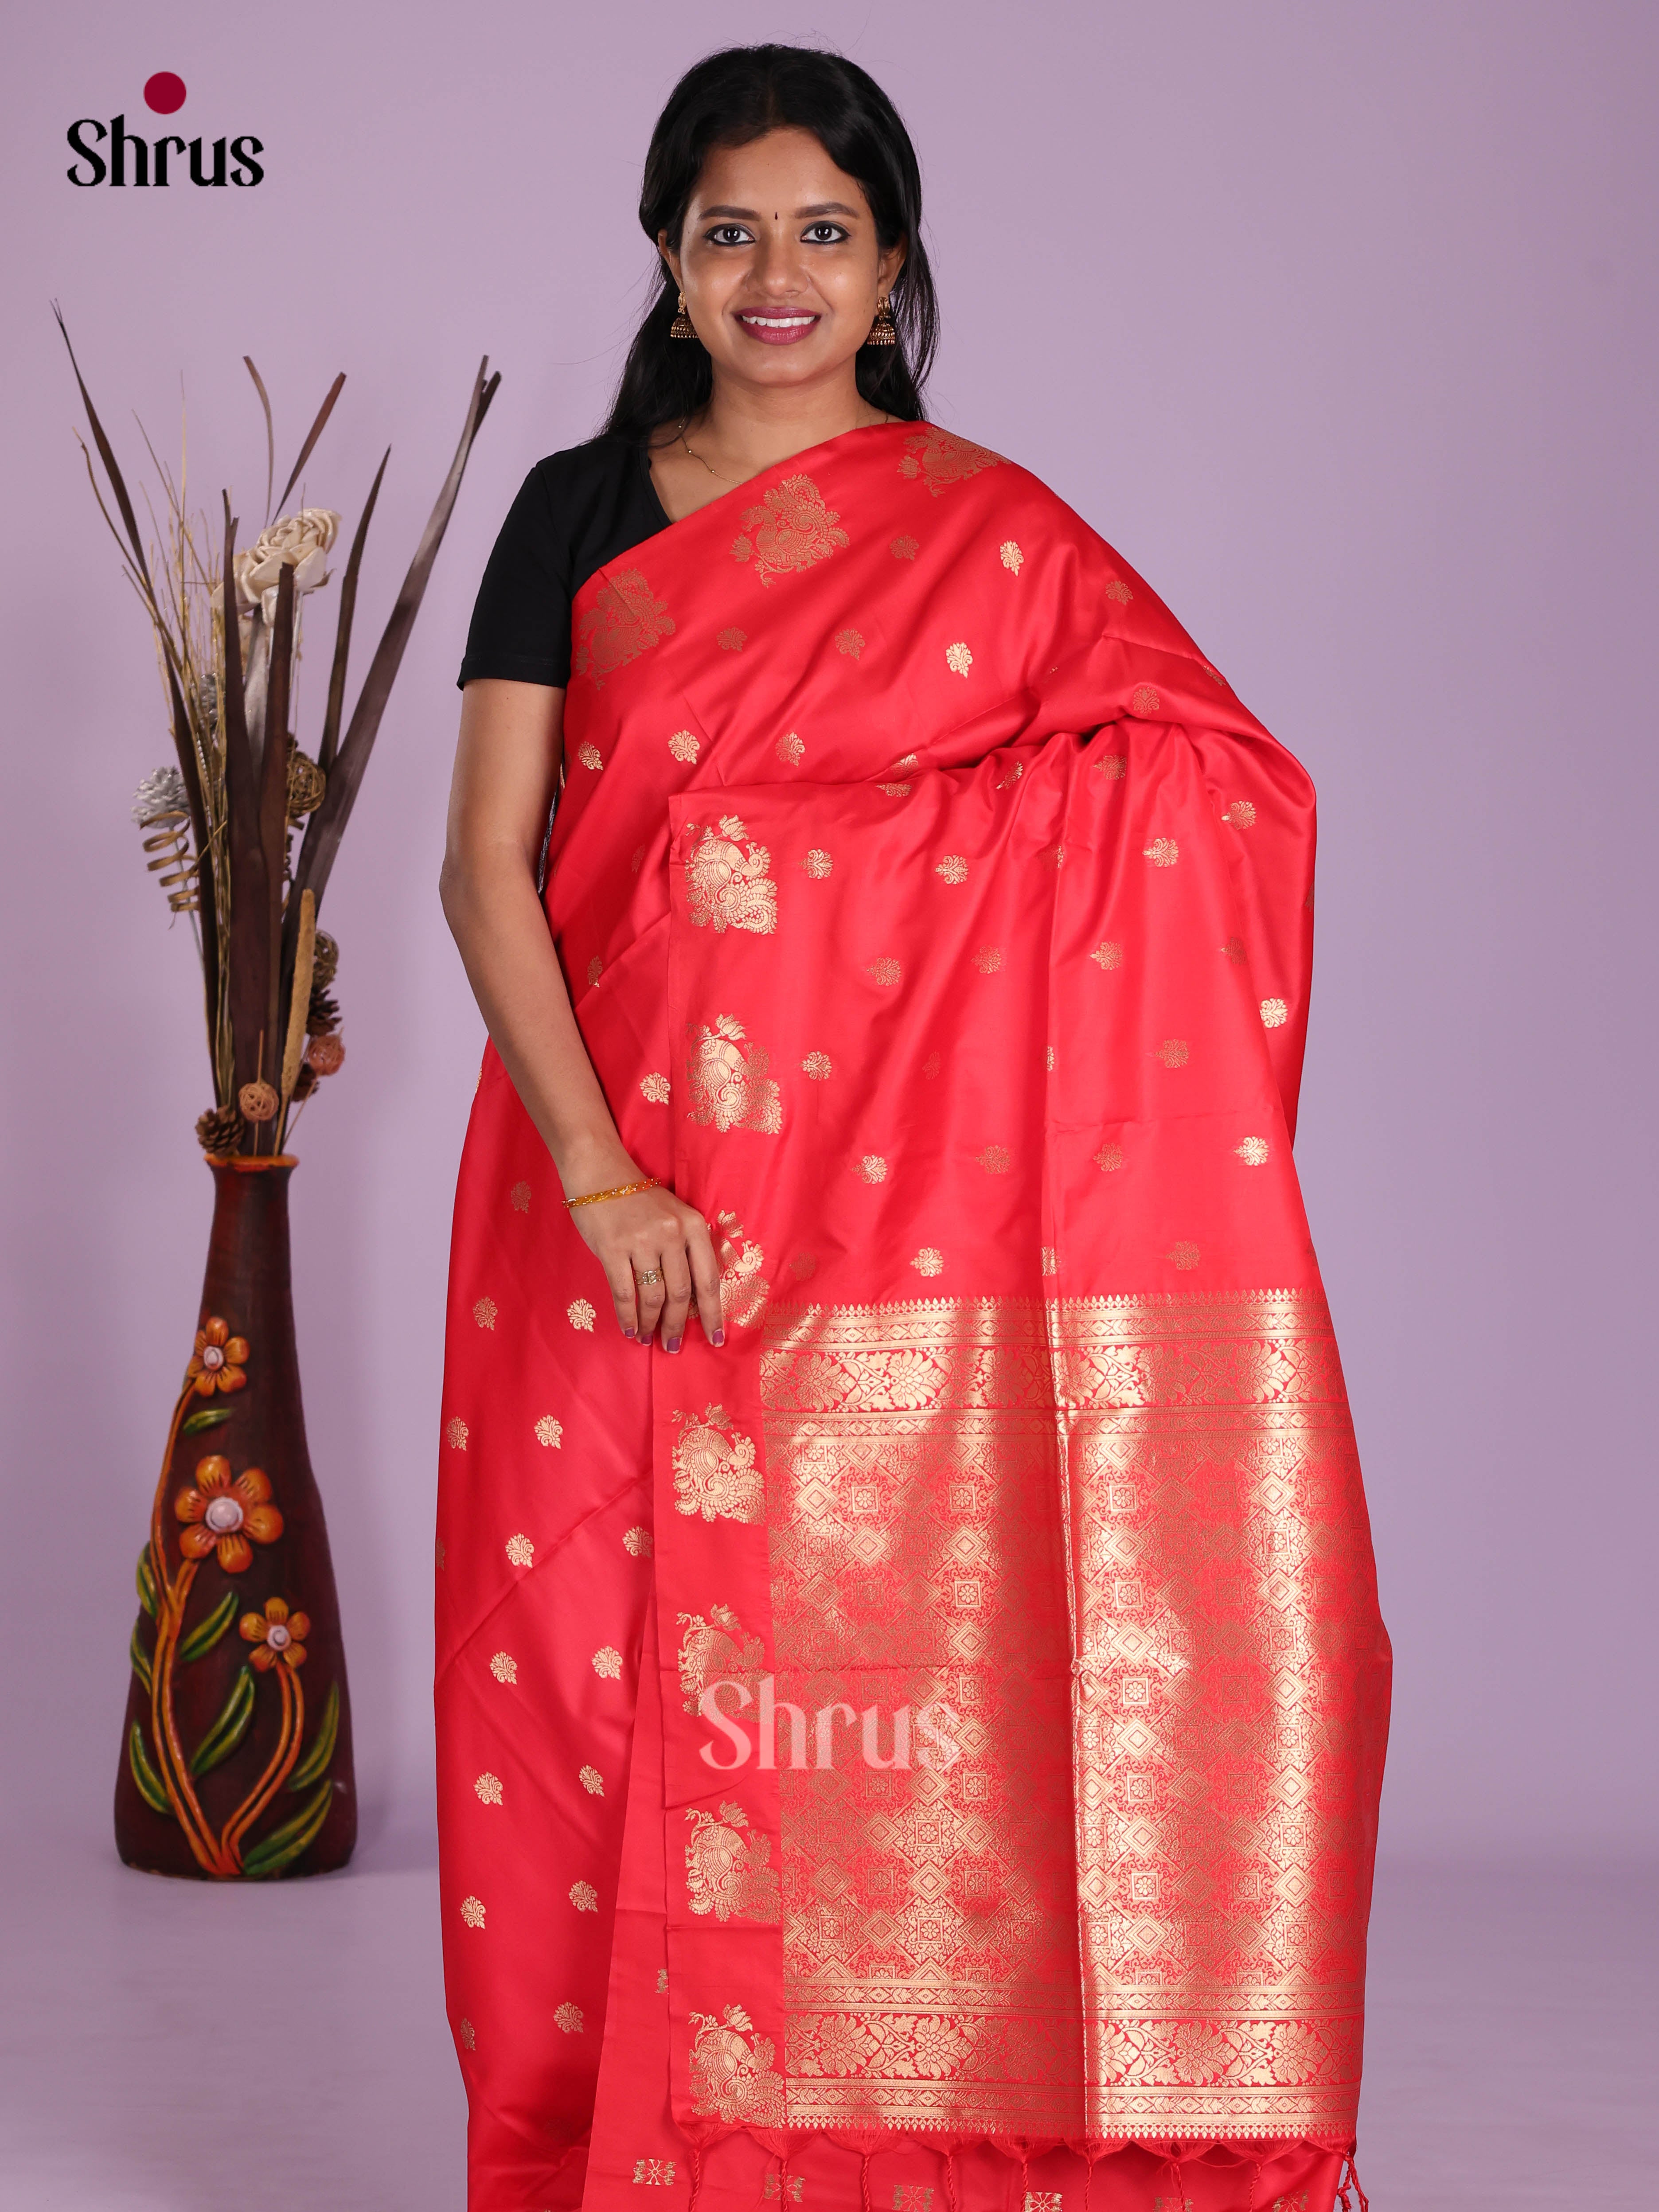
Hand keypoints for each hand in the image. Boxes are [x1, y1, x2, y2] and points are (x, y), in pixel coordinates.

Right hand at [567, 1178, 723, 1351]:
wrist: (600, 1172)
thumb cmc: (640, 1200)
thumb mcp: (675, 1216)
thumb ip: (687, 1250)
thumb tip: (692, 1300)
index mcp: (693, 1225)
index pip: (709, 1278)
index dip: (713, 1313)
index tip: (716, 1339)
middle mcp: (671, 1233)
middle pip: (681, 1293)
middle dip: (677, 1325)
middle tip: (674, 1347)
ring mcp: (642, 1241)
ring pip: (653, 1296)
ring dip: (651, 1324)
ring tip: (648, 1338)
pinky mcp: (612, 1248)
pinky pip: (624, 1292)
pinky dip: (628, 1316)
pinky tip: (630, 1329)